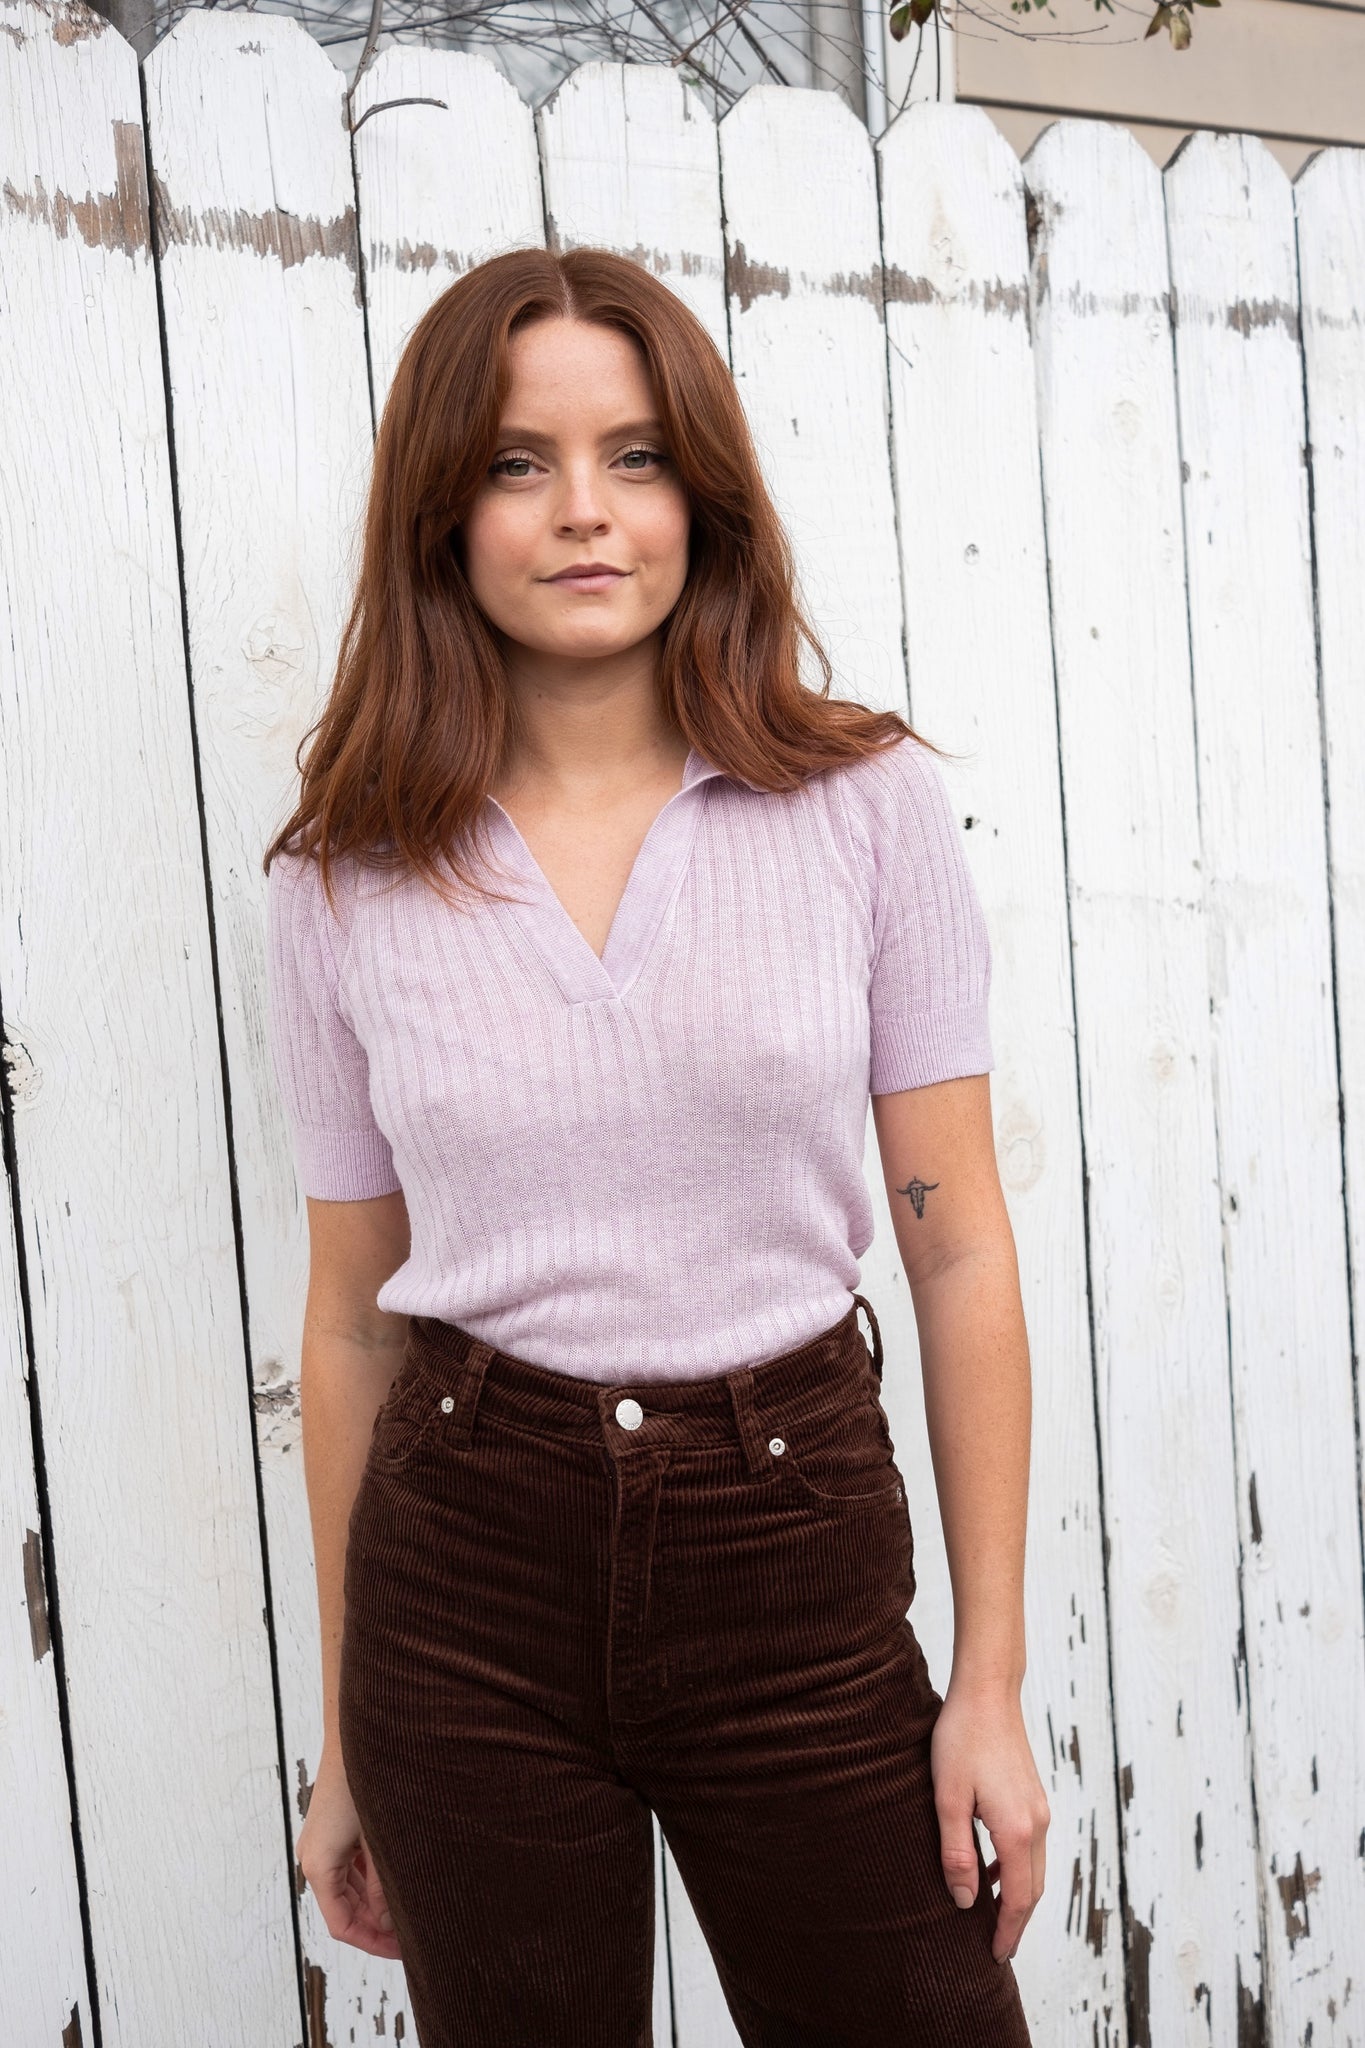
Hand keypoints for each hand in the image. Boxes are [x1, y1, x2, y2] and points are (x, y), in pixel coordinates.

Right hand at [297, 1745, 402, 1959]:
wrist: (357, 1731)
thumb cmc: (365, 1780)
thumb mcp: (379, 1840)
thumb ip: (382, 1886)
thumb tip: (389, 1922)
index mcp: (318, 1865)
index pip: (342, 1924)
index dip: (372, 1942)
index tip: (402, 1950)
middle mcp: (314, 1857)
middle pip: (344, 1908)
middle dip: (376, 1925)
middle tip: (412, 1934)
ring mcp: (323, 1841)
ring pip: (348, 1888)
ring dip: (375, 1902)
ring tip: (410, 1909)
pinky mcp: (334, 1828)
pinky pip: (351, 1866)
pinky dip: (371, 1879)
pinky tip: (398, 1879)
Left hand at [930, 1680, 1049, 1962]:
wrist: (988, 1691)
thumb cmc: (962, 1738)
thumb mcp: (948, 1799)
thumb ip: (956, 1853)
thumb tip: (964, 1901)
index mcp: (1017, 1831)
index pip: (1018, 1899)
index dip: (1007, 1932)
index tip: (996, 1957)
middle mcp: (1037, 1824)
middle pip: (1033, 1890)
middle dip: (1016, 1922)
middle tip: (997, 1948)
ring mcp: (1039, 1808)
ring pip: (1034, 1868)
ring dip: (1017, 1896)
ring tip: (991, 1916)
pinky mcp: (1032, 1796)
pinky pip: (1030, 1846)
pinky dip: (1016, 1869)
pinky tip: (991, 1869)